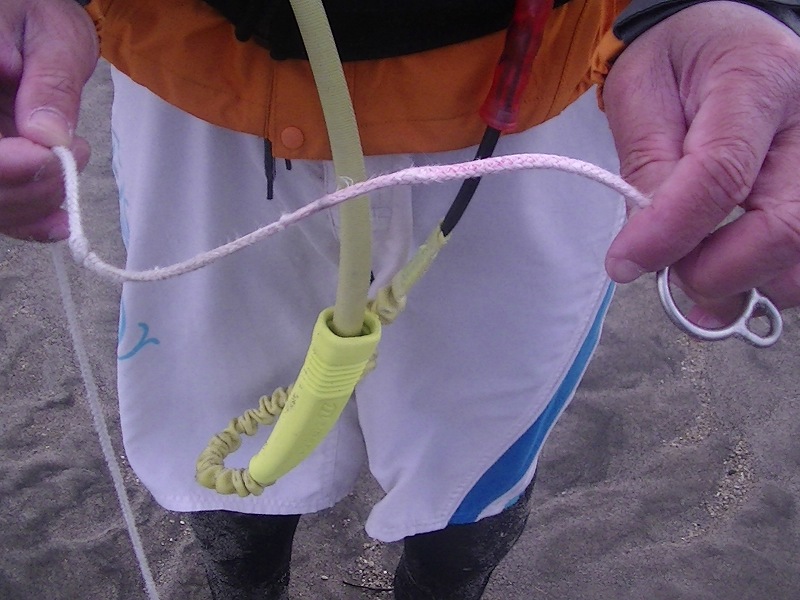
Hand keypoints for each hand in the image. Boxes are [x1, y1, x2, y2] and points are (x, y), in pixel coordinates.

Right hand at [0, 0, 96, 241]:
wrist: (29, 28)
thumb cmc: (35, 18)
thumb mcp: (52, 37)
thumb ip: (50, 83)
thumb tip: (48, 135)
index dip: (7, 165)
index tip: (51, 152)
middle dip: (31, 184)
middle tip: (76, 152)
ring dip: (37, 202)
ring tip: (74, 158)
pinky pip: (1, 211)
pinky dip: (31, 223)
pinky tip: (60, 220)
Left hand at [603, 1, 799, 326]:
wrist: (719, 39)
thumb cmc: (676, 59)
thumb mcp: (640, 92)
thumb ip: (649, 165)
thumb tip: (650, 245)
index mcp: (757, 78)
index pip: (720, 173)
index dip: (670, 231)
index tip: (625, 262)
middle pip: (781, 226)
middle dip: (714, 272)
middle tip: (665, 275)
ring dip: (743, 284)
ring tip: (692, 277)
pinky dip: (762, 280)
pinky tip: (725, 279)